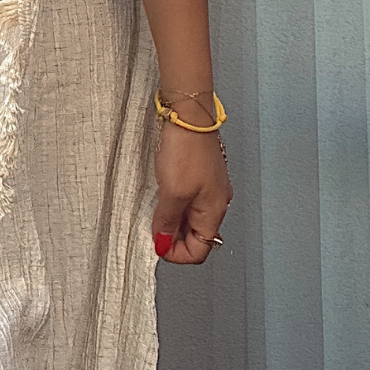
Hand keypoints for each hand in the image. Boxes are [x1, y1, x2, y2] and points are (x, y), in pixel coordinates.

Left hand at [151, 117, 232, 264]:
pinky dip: (174, 205)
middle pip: (196, 236)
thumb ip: (167, 222)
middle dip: (173, 238)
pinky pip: (188, 200)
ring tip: (154, 211)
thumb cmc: (187, 149)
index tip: (157, 244)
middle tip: (152, 229)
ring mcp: (210, 188)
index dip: (177, 253)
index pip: (200, 250)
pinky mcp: (201, 174)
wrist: (189, 115)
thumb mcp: (172, 193)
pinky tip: (161, 196)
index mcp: (214, 211)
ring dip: (172, 221)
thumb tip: (162, 243)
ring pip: (191, 218)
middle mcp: (216, 202)